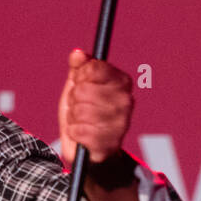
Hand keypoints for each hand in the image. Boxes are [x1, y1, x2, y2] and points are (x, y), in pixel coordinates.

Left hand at [58, 48, 133, 169]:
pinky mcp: (110, 143)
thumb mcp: (78, 85)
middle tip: (80, 106)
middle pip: (83, 89)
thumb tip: (77, 54)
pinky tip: (81, 133)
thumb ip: (79, 68)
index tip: (80, 82)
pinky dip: (74, 132)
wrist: (89, 146)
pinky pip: (79, 130)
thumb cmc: (84, 111)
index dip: (80, 75)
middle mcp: (126, 101)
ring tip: (81, 120)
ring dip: (73, 117)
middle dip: (74, 98)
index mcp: (122, 82)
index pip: (94, 68)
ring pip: (80, 110)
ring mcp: (120, 123)